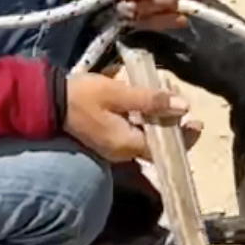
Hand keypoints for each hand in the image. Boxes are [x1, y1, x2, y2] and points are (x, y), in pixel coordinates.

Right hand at [64, 72, 187, 162]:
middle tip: (177, 100)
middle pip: (157, 144)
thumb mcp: (118, 93)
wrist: (47, 101)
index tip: (197, 121)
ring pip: (145, 137)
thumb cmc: (82, 96)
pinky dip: (142, 120)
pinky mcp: (105, 139)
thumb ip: (151, 101)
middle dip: (171, 124)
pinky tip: (142, 102)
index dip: (184, 136)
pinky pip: (132, 133)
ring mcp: (112, 148)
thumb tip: (184, 106)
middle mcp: (122, 152)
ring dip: (157, 120)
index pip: (165, 148)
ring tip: (163, 96)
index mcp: (127, 144)